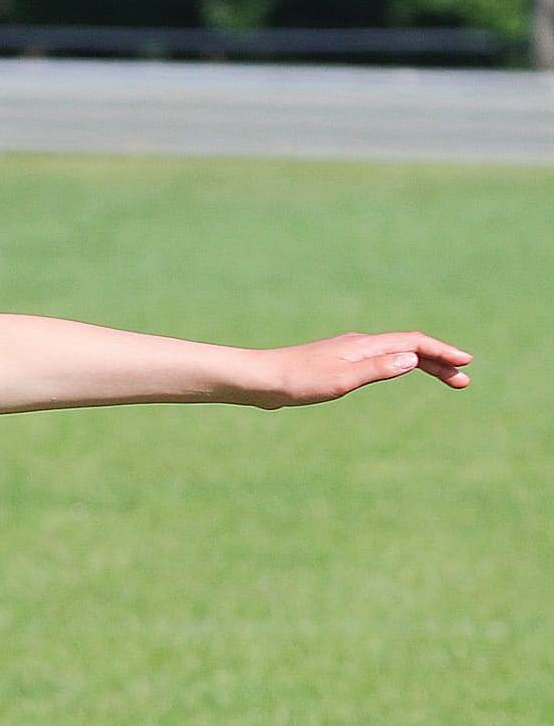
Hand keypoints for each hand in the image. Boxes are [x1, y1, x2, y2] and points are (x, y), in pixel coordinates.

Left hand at [247, 331, 470, 408]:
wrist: (260, 380)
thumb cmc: (298, 381)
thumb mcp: (342, 380)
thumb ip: (377, 369)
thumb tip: (413, 358)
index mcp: (365, 346)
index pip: (414, 343)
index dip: (442, 352)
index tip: (465, 364)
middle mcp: (360, 345)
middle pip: (409, 347)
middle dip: (439, 361)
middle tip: (463, 380)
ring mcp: (348, 353)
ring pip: (395, 353)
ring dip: (422, 363)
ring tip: (443, 378)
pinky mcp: (336, 364)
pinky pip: (380, 360)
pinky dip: (400, 365)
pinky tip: (400, 371)